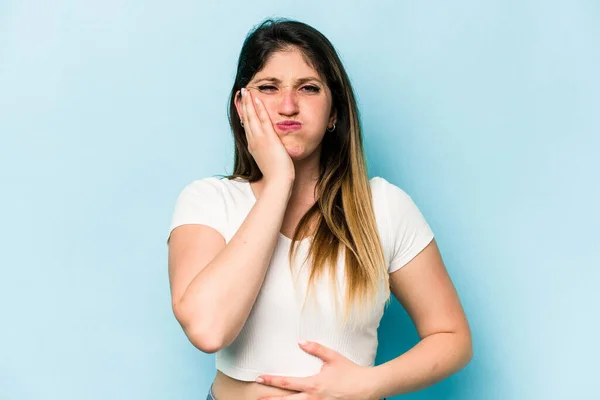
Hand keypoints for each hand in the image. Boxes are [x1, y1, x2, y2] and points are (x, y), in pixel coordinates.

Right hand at [240, 87, 294, 183]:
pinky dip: (259, 108)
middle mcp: (253, 141)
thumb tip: (270, 152)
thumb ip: (268, 154)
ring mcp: (259, 139)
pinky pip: (262, 119)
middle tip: (242, 92)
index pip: (247, 127)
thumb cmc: (276, 176)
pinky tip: (256, 98)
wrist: (278, 182)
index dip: (244, 115)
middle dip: (244, 105)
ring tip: (246, 90)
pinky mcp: (268, 138)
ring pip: (251, 116)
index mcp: (253, 147)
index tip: (243, 105)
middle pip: (246, 119)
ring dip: (248, 102)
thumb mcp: (270, 162)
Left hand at [256, 340, 374, 399]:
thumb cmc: (351, 372)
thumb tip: (301, 342)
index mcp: (313, 384)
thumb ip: (315, 349)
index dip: (271, 380)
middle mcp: (313, 398)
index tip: (259, 378)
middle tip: (256, 399)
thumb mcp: (333, 357)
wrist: (368, 388)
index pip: (287, 382)